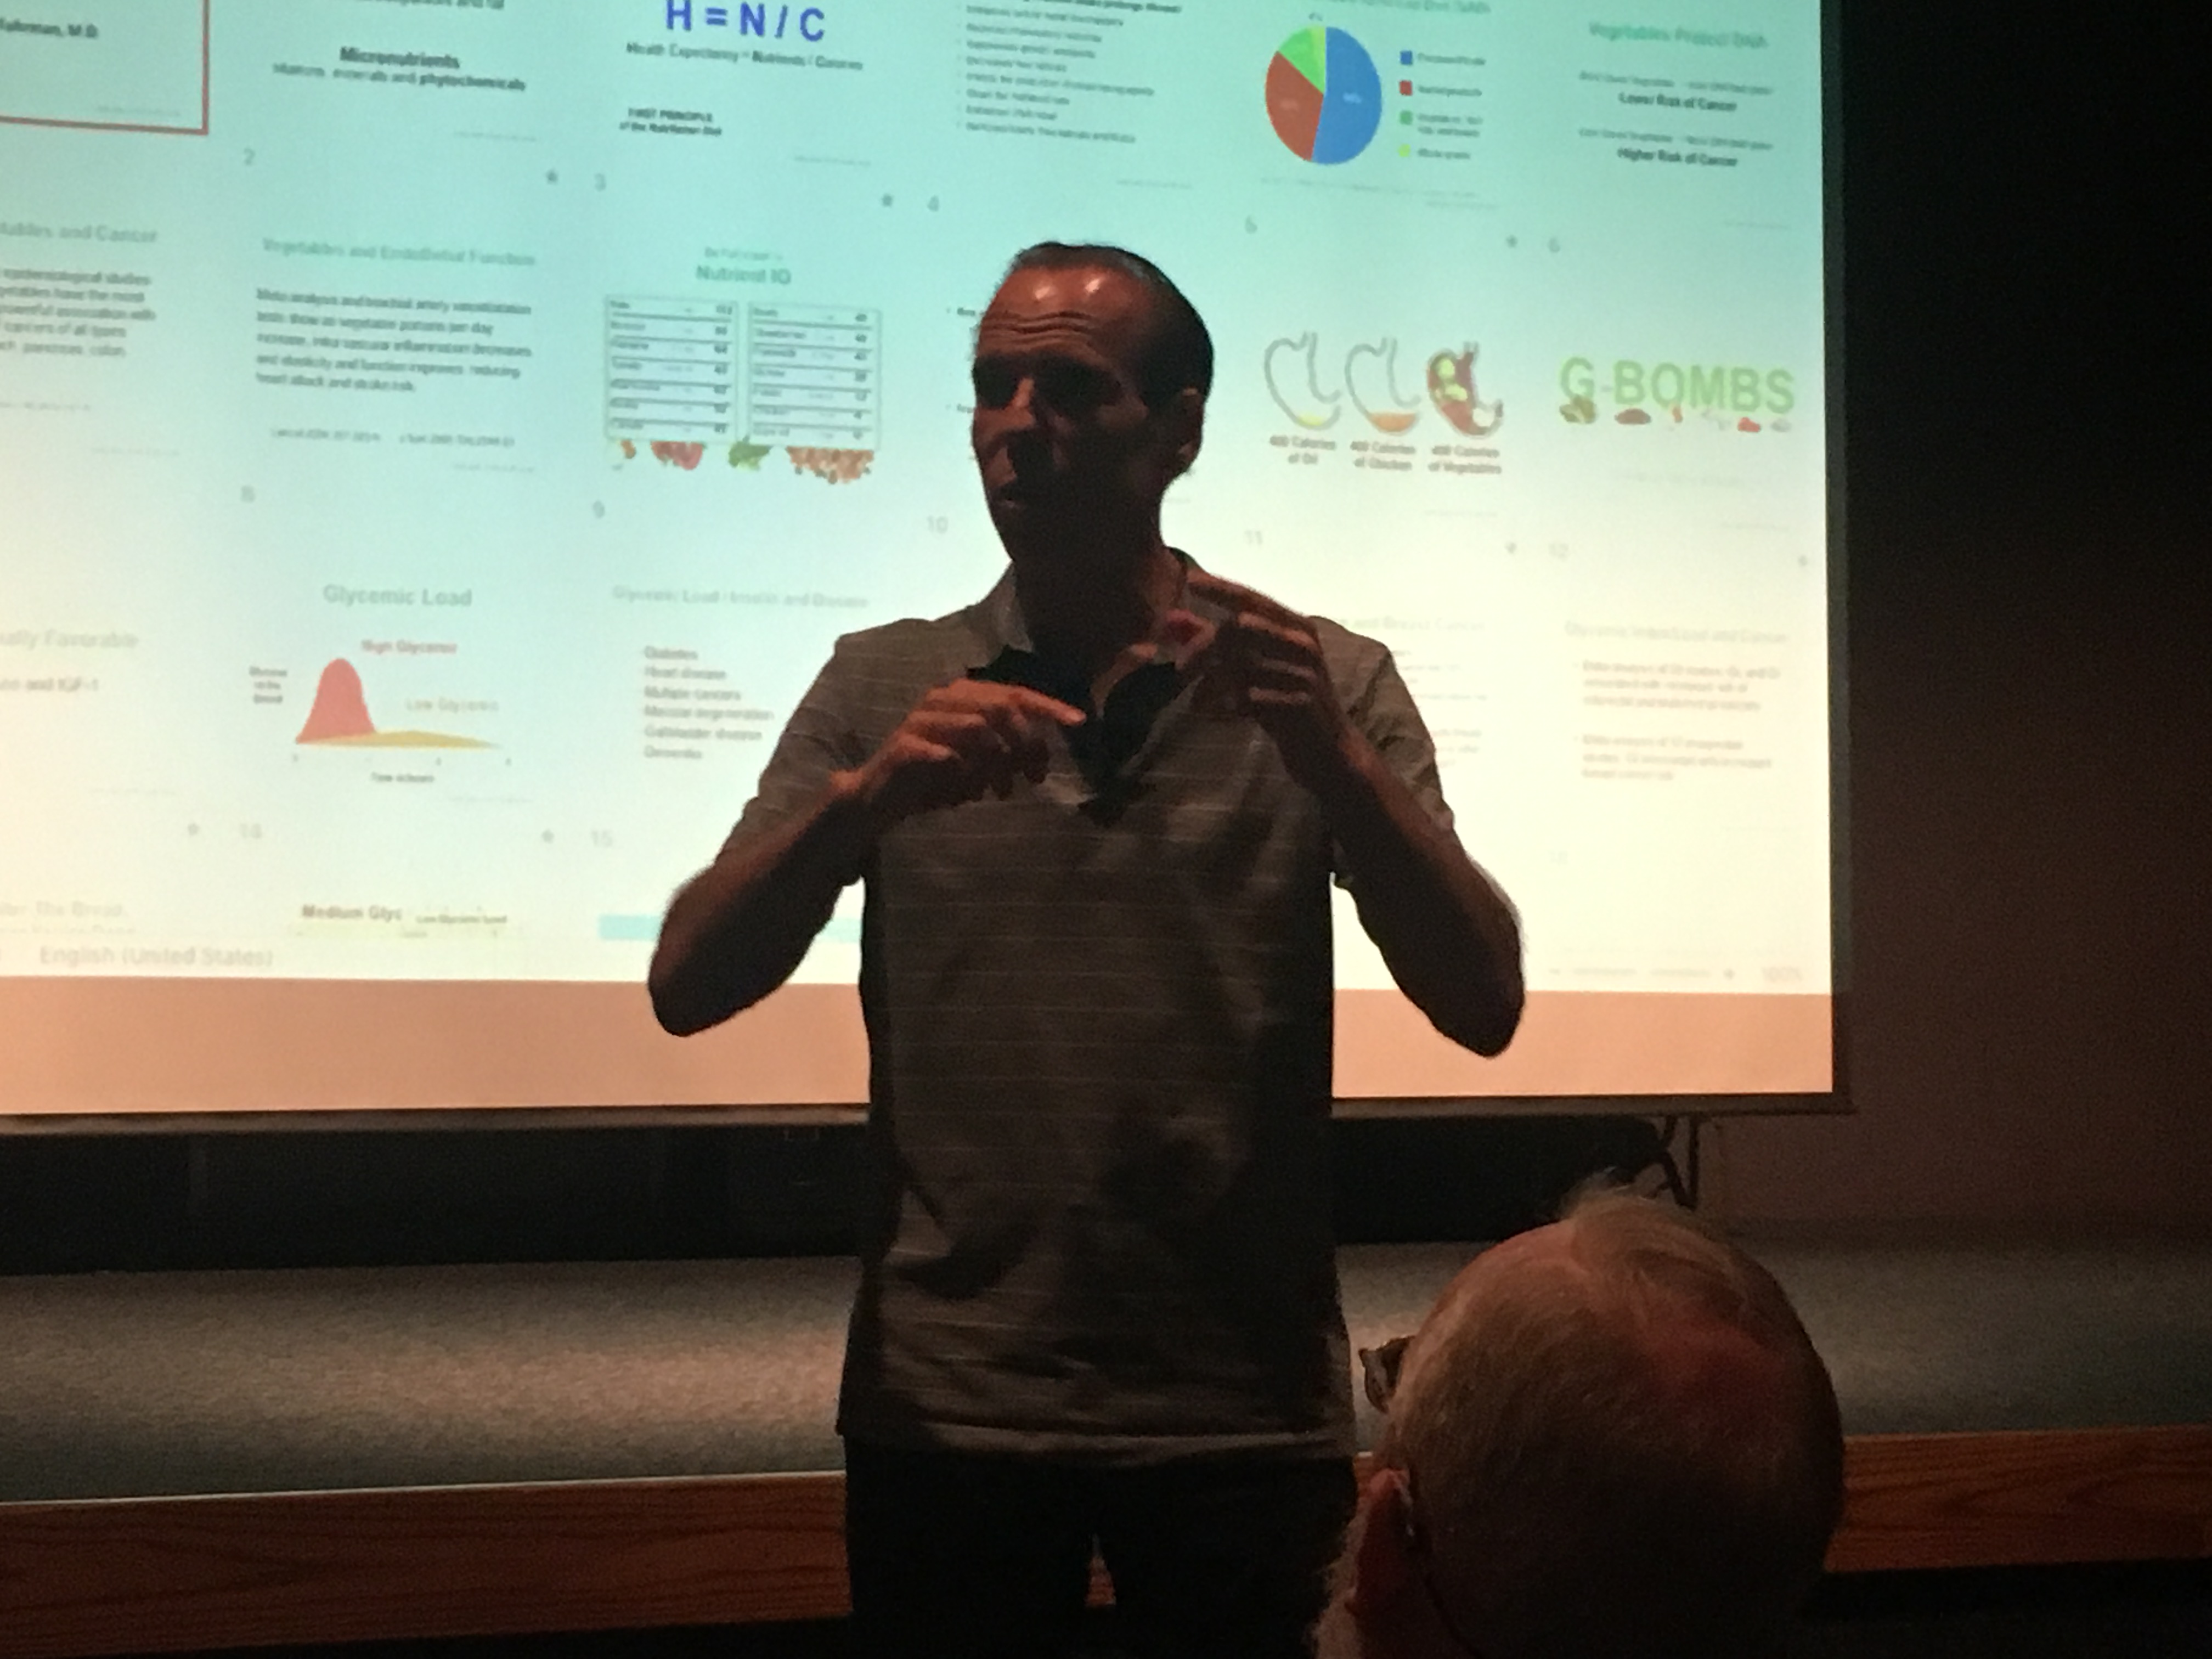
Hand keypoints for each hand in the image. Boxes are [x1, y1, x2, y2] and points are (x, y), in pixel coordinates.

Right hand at [840, 679, 1084, 825]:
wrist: (877, 798)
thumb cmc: (934, 778)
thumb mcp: (978, 764)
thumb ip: (1007, 753)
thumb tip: (1041, 758)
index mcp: (963, 696)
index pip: (1014, 693)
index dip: (1048, 707)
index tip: (1078, 723)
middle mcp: (942, 699)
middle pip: (1001, 708)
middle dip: (1026, 742)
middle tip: (1036, 777)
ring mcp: (921, 720)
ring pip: (977, 728)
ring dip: (997, 763)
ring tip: (1002, 793)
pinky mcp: (904, 746)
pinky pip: (947, 756)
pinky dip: (964, 775)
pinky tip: (967, 794)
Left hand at [1166, 570, 1354, 786]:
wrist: (1329, 752)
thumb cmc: (1285, 704)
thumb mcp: (1250, 668)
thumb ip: (1211, 640)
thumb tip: (1169, 618)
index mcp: (1294, 626)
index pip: (1252, 599)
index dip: (1221, 588)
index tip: (1189, 579)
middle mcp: (1303, 642)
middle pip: (1240, 627)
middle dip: (1203, 647)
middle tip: (1180, 671)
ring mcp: (1304, 671)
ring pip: (1242, 663)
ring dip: (1211, 684)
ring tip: (1197, 703)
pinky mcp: (1301, 702)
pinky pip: (1252, 697)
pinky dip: (1227, 706)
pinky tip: (1216, 716)